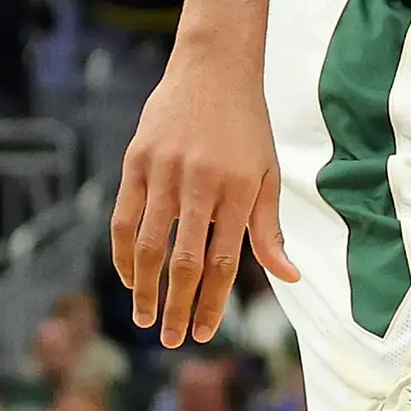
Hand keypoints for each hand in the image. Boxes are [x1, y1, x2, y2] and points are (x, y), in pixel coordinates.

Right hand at [115, 48, 295, 346]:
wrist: (214, 69)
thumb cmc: (247, 129)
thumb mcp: (268, 176)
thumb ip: (270, 230)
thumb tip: (288, 278)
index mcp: (239, 193)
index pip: (224, 263)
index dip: (213, 303)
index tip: (206, 333)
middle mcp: (201, 185)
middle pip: (185, 261)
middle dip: (178, 306)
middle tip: (172, 341)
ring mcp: (165, 173)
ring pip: (147, 244)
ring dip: (144, 287)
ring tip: (145, 318)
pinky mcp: (136, 161)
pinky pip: (122, 217)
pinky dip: (122, 252)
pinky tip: (128, 276)